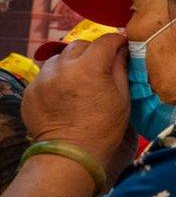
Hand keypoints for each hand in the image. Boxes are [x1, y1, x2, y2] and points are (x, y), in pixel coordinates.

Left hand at [22, 34, 133, 177]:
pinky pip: (45, 75)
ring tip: (79, 80)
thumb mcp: (122, 97)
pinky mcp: (30, 92)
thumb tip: (123, 49)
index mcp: (88, 68)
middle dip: (92, 51)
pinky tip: (64, 94)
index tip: (123, 46)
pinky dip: (56, 78)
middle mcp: (62, 68)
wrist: (71, 155)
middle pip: (79, 45)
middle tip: (101, 65)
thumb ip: (121, 68)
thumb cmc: (104, 128)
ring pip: (59, 58)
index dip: (117, 41)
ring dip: (71, 63)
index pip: (105, 41)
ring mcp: (42, 80)